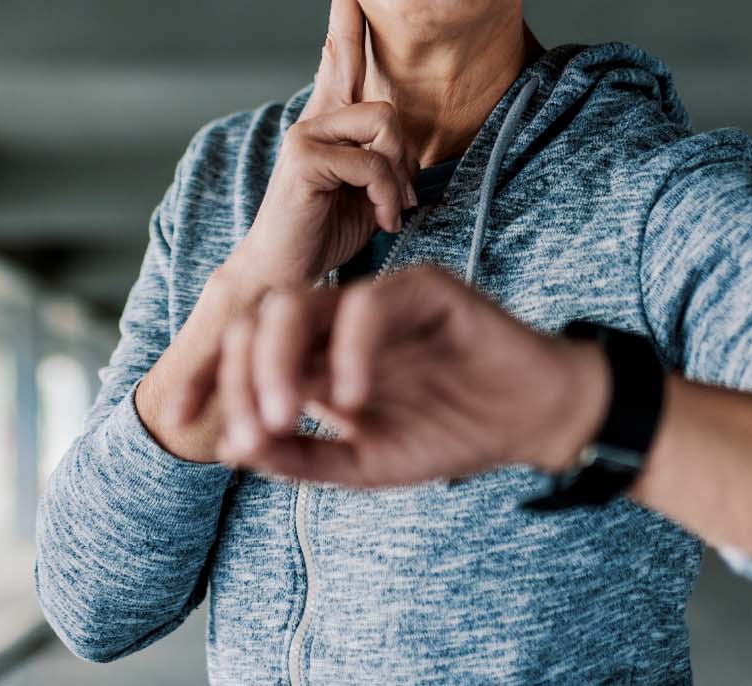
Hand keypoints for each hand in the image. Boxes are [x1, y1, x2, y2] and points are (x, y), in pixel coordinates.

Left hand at [209, 263, 611, 486]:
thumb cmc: (451, 433)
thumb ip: (301, 457)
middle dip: (243, 373)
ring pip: (305, 301)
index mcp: (323, 351)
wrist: (530, 422)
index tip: (221, 441)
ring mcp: (384, 298)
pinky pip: (371, 303)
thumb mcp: (362, 463)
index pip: (250, 348)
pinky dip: (349, 349)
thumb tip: (231, 449)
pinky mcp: (427, 287)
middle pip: (264, 317)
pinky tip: (351, 398)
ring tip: (284, 415)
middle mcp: (345, 318)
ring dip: (279, 359)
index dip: (224, 387)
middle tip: (256, 430)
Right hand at [229, 0, 419, 293]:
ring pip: (386, 125)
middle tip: (399, 198)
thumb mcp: (369, 189)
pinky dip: (387, 196)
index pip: (341, 56)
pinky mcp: (304, 157)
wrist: (287, 273)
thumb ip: (385, 157)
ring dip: (398, 179)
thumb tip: (408, 150)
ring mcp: (306, 133)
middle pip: (384, 101)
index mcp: (330, 119)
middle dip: (404, 156)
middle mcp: (315, 117)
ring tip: (387, 210)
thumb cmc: (328, 230)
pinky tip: (379, 220)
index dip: (346, 15)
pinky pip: (373, 161)